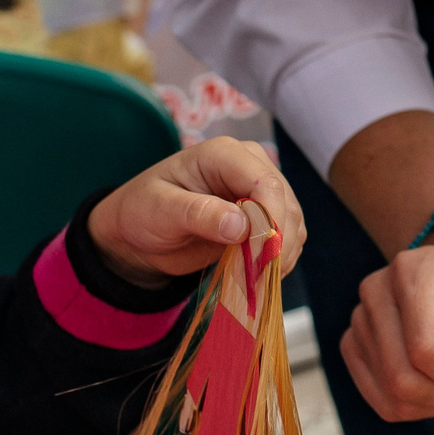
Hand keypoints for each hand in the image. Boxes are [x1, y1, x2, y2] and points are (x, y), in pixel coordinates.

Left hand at [87, 137, 304, 287]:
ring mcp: (261, 193)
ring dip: (279, 255)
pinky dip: (278, 260)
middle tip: (254, 277)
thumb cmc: (143, 211)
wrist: (141, 233)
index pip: (265, 182)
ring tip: (251, 280)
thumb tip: (241, 226)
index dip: (270, 219)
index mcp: (223, 154)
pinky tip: (256, 275)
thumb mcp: (159, 210)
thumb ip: (198, 214)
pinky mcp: (265, 218)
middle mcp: (250, 167)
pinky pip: (287, 239)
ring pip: (292, 223)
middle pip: (285, 203)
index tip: (259, 256)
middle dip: (276, 243)